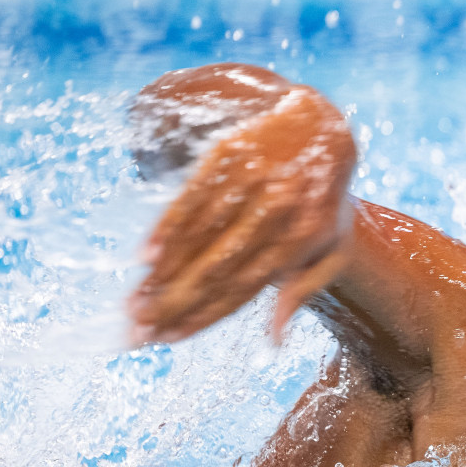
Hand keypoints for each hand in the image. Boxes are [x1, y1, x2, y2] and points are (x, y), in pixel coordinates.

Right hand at [128, 86, 355, 345]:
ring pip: (199, 237)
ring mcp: (250, 181)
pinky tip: (145, 257)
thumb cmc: (324, 199)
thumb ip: (304, 291)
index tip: (170, 337)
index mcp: (300, 241)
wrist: (319, 125)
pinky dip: (166, 229)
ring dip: (162, 274)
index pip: (244, 289)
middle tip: (138, 329)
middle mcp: (276, 212)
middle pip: (216, 268)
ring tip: (134, 302)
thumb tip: (275, 342)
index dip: (205, 315)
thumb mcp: (332, 247)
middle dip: (174, 303)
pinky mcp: (227, 155)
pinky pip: (191, 197)